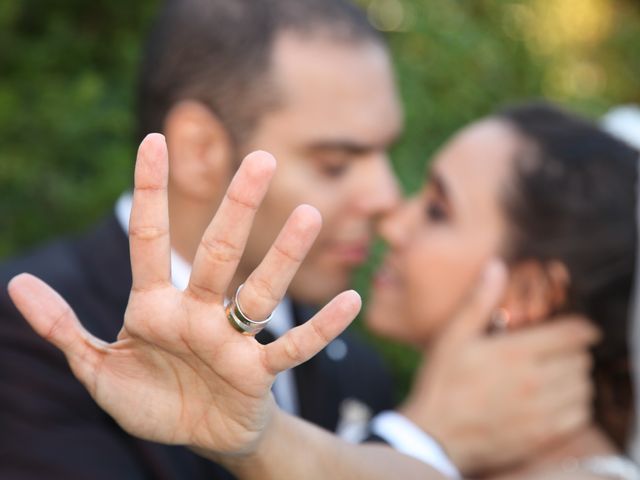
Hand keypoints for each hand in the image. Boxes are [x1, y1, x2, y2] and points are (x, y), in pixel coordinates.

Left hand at [7, 134, 360, 456]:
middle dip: (235, 209)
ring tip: (310, 215)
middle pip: (216, 254)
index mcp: (154, 307)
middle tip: (259, 159)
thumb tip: (13, 285)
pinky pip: (293, 348)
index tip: (153, 141)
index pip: (149, 240)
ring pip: (260, 293)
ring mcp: (230, 341)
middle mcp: (197, 314)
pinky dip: (321, 329)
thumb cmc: (151, 398)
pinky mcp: (257, 373)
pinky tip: (351, 300)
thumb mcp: (96, 368)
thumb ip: (60, 327)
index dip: (149, 192)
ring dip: (285, 258)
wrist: (195, 435)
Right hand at [400, 261, 598, 474]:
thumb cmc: (442, 383)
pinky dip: (576, 405)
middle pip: (582, 359)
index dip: (582, 326)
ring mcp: (540, 411)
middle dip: (575, 351)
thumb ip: (478, 301)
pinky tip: (555, 399)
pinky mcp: (542, 435)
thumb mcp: (453, 336)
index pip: (573, 334)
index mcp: (514, 352)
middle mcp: (533, 382)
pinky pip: (579, 415)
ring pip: (584, 387)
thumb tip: (496, 265)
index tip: (577, 327)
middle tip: (560, 350)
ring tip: (557, 373)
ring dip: (576, 377)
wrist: (435, 436)